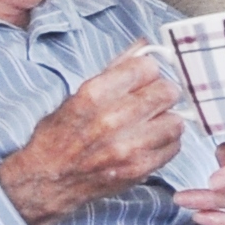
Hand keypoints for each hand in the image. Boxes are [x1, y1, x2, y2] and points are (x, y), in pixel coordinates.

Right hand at [0, 48, 183, 224]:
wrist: (49, 179)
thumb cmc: (61, 134)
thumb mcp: (79, 95)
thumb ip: (115, 69)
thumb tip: (145, 46)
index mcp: (94, 94)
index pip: (147, 68)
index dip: (148, 70)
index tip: (144, 77)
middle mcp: (112, 119)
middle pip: (167, 92)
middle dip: (162, 92)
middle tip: (153, 100)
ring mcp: (128, 146)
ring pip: (176, 120)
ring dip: (166, 119)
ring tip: (151, 122)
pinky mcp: (140, 168)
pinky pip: (174, 146)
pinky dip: (167, 142)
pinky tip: (150, 141)